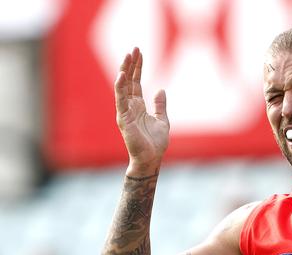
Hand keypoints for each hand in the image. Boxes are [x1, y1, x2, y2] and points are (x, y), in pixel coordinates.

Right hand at [114, 47, 168, 174]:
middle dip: (131, 64)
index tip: (139, 52)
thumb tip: (160, 89)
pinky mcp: (123, 118)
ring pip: (123, 87)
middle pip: (129, 81)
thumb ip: (160, 105)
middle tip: (134, 48)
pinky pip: (120, 100)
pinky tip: (122, 75)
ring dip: (125, 71)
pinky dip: (120, 87)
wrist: (151, 159)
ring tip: (127, 56)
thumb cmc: (156, 143)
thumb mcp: (162, 120)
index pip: (136, 82)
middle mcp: (130, 107)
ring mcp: (125, 112)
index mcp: (138, 106)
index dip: (138, 67)